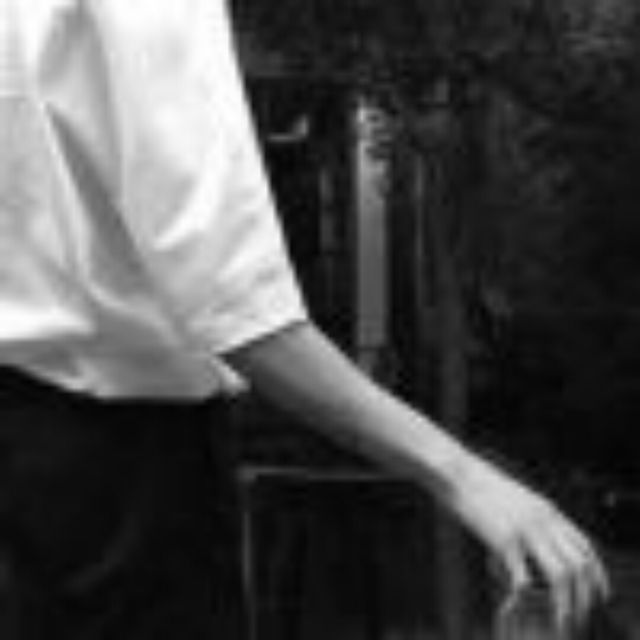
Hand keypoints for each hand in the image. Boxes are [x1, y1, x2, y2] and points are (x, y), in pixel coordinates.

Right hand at [445, 455, 609, 631]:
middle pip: (580, 564)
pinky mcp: (504, 541)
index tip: (594, 592)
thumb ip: (530, 517)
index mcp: (547, 509)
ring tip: (559, 618)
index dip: (595, 573)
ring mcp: (525, 531)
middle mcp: (543, 520)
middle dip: (584, 594)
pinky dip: (523, 596)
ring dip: (564, 602)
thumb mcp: (514, 498)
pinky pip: (524, 578)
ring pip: (561, 575)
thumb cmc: (479, 485)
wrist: (458, 473)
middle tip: (576, 611)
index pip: (585, 546)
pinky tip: (515, 599)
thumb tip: (532, 541)